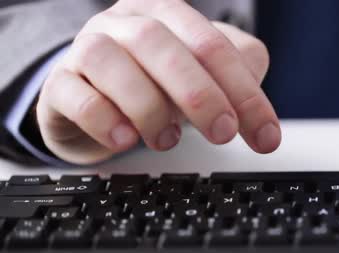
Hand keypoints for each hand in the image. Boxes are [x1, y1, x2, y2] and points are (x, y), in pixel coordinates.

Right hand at [37, 0, 280, 164]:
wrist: (95, 98)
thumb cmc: (157, 83)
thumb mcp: (204, 75)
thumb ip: (238, 75)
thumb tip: (257, 101)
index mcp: (168, 15)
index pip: (212, 46)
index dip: (244, 92)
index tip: (266, 135)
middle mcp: (125, 24)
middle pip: (160, 45)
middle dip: (199, 94)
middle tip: (223, 133)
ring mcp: (87, 49)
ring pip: (110, 61)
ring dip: (148, 106)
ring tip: (168, 139)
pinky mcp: (60, 84)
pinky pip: (72, 92)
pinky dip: (102, 117)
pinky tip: (125, 138)